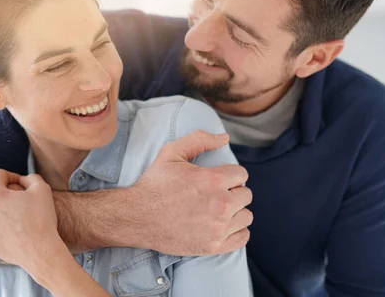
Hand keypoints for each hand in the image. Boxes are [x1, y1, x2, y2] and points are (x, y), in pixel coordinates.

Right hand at [129, 130, 252, 254]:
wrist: (137, 217)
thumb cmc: (154, 184)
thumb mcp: (172, 153)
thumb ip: (200, 140)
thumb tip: (224, 138)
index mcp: (213, 180)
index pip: (242, 175)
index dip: (230, 175)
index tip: (218, 180)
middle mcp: (220, 204)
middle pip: (246, 195)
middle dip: (233, 192)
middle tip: (217, 194)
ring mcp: (218, 228)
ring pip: (246, 216)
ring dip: (236, 211)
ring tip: (219, 210)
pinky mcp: (214, 246)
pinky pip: (242, 237)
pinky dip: (237, 231)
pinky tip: (223, 225)